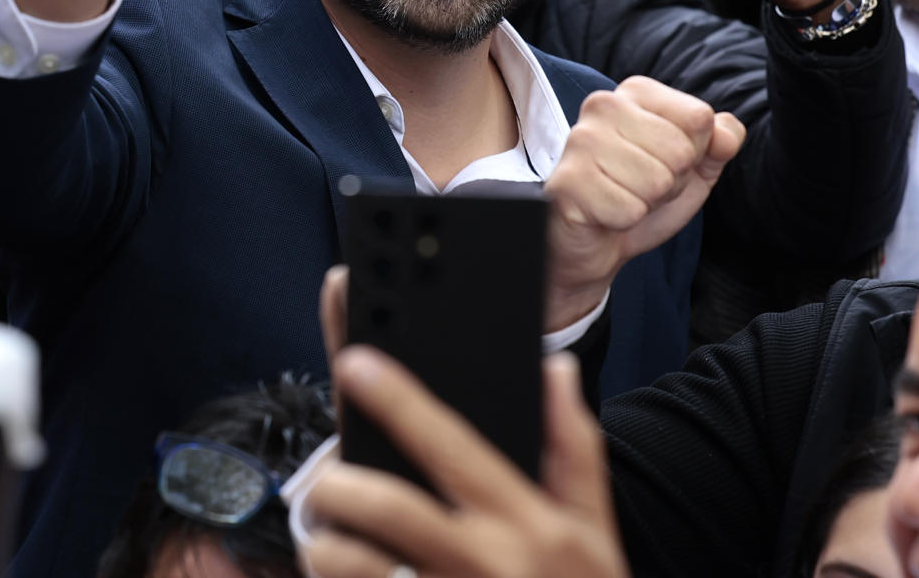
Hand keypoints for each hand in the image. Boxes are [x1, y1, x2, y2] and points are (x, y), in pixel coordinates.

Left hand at [303, 347, 630, 577]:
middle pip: (387, 506)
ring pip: (355, 566)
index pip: (450, 445)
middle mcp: (482, 562)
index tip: (355, 363)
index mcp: (526, 520)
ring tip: (324, 540)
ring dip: (324, 548)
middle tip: (324, 480)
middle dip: (337, 484)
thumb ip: (573, 446)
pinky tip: (341, 577)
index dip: (398, 400)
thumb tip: (554, 370)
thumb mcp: (594, 529)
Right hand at [543, 77, 743, 330]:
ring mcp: (581, 141)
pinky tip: (605, 213)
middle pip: (680, 151)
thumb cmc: (642, 194)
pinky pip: (629, 210)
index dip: (693, 154)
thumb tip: (727, 136)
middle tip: (640, 186)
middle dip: (671, 182)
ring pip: (656, 182)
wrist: (595, 241)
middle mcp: (604, 105)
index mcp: (636, 92)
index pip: (700, 119)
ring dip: (647, 203)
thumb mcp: (694, 167)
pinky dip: (625, 221)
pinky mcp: (568, 181)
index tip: (662, 162)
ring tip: (623, 197)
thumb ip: (720, 143)